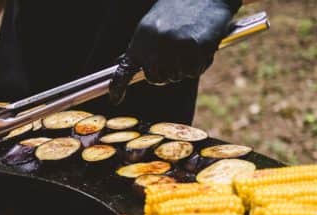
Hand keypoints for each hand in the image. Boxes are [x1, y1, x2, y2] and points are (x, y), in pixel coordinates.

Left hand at [109, 0, 240, 104]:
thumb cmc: (176, 12)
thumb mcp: (150, 27)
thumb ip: (140, 47)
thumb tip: (123, 64)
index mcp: (141, 39)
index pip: (125, 69)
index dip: (118, 87)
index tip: (115, 100)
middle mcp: (155, 45)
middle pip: (156, 79)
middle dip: (166, 73)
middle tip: (176, 56)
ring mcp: (176, 47)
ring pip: (177, 76)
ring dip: (185, 67)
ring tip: (189, 45)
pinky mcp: (196, 48)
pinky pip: (195, 71)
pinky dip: (200, 63)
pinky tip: (201, 46)